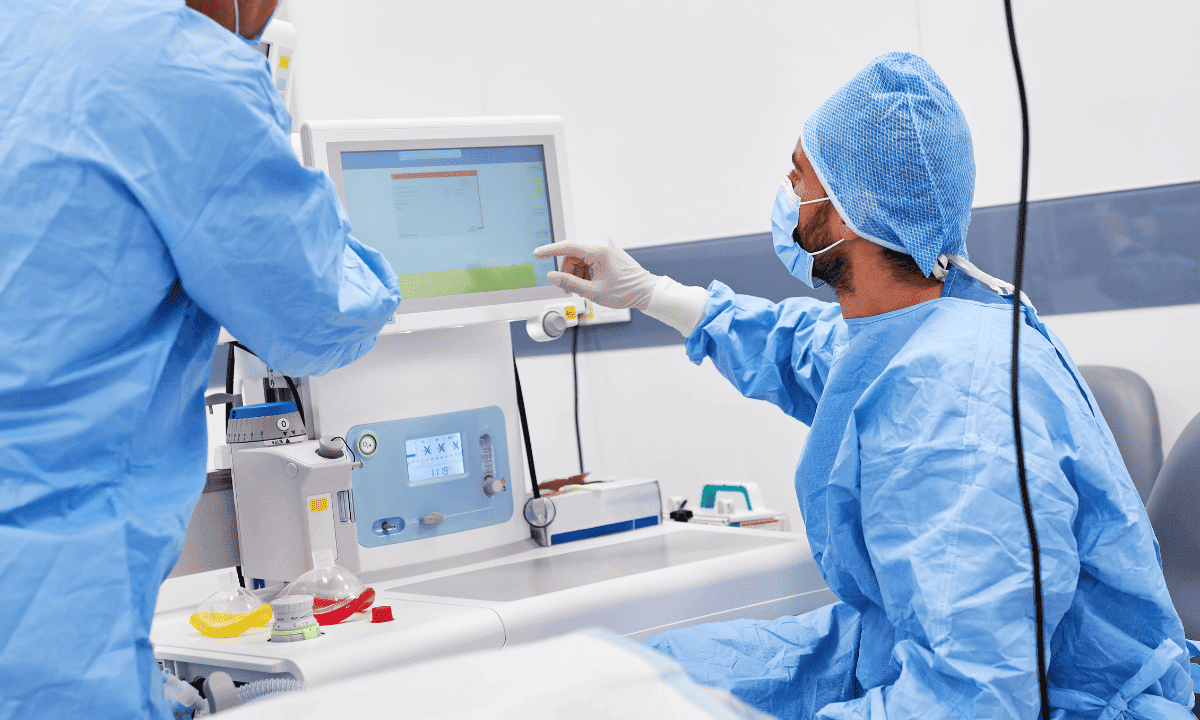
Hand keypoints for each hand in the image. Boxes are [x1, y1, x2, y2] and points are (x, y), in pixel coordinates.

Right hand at [533, 239, 658, 309]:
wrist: (645, 291)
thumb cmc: (624, 292)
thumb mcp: (593, 292)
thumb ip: (569, 283)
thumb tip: (551, 276)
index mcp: (598, 251)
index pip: (567, 247)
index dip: (550, 250)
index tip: (537, 253)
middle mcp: (602, 244)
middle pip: (572, 254)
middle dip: (566, 271)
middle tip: (567, 289)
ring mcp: (605, 246)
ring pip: (579, 257)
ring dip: (575, 272)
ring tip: (579, 289)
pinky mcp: (607, 251)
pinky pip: (588, 258)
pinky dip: (584, 271)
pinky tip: (587, 283)